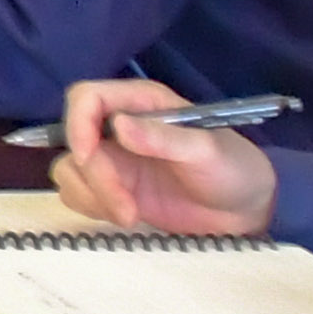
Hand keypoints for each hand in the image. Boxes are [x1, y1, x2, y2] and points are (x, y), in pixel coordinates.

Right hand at [53, 80, 280, 234]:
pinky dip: (93, 208)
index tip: (89, 158)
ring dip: (92, 196)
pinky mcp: (110, 188)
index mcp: (143, 103)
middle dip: (95, 178)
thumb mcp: (206, 151)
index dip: (77, 123)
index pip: (87, 97)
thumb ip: (164, 138)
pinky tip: (126, 216)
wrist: (243, 213)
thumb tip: (119, 126)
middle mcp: (119, 126)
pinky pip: (76, 193)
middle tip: (126, 208)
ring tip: (130, 214)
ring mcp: (113, 158)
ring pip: (69, 170)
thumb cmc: (233, 170)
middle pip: (74, 140)